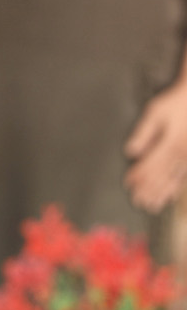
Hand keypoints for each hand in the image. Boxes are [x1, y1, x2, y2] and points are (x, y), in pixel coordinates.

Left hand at [125, 83, 186, 213]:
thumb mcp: (156, 112)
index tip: (128, 185)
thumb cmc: (176, 103)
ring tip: (151, 206)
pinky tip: (169, 196)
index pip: (150, 165)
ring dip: (161, 194)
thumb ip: (143, 133)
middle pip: (162, 176)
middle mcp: (182, 154)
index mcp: (170, 144)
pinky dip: (175, 188)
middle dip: (148, 190)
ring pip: (174, 180)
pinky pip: (184, 177)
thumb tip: (131, 152)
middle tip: (137, 203)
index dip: (138, 176)